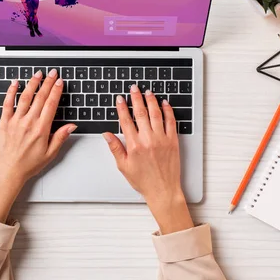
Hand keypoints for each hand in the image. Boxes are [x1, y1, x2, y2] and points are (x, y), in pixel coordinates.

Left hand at [0, 69, 76, 221]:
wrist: (8, 172)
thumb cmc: (28, 165)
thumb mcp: (50, 154)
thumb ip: (60, 137)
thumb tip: (71, 126)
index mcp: (41, 129)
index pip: (51, 104)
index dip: (56, 91)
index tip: (60, 82)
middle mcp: (28, 123)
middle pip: (40, 97)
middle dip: (47, 83)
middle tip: (52, 73)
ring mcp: (15, 121)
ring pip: (25, 97)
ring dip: (32, 84)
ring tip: (37, 74)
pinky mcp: (5, 123)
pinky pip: (7, 104)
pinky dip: (10, 92)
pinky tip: (14, 83)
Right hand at [102, 85, 193, 233]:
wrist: (163, 190)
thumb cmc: (143, 181)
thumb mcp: (123, 166)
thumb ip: (115, 148)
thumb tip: (107, 135)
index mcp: (134, 145)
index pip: (126, 120)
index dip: (122, 107)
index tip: (120, 99)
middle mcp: (148, 140)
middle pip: (141, 113)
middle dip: (136, 98)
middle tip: (134, 88)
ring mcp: (162, 139)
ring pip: (156, 114)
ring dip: (151, 101)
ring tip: (148, 92)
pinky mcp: (173, 141)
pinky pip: (171, 122)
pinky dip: (168, 111)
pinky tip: (164, 103)